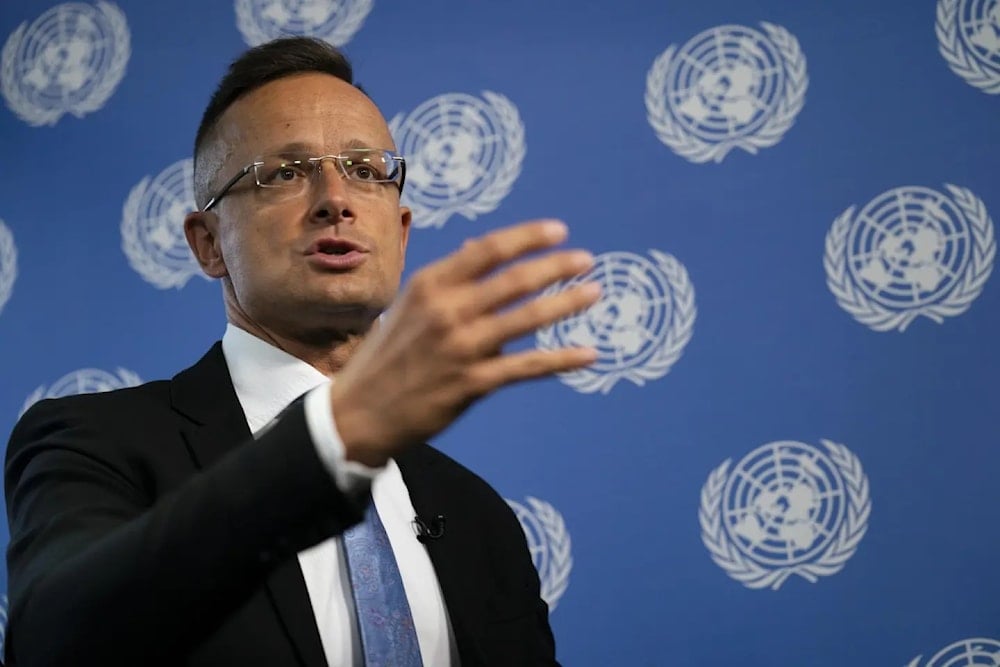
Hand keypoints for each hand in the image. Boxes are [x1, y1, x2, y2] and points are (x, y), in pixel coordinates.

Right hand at [330, 220, 599, 465]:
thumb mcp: (408, 306)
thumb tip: (478, 248)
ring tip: (594, 293)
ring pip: (527, 318)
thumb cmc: (387, 357)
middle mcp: (446, 311)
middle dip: (556, 266)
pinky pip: (527, 366)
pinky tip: (588, 353)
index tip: (559, 231)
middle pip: (514, 280)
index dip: (528, 237)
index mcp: (430, 285)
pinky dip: (561, 359)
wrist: (358, 413)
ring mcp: (461, 347)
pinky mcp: (472, 383)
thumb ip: (447, 279)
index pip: (488, 250)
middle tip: (587, 260)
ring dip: (566, 303)